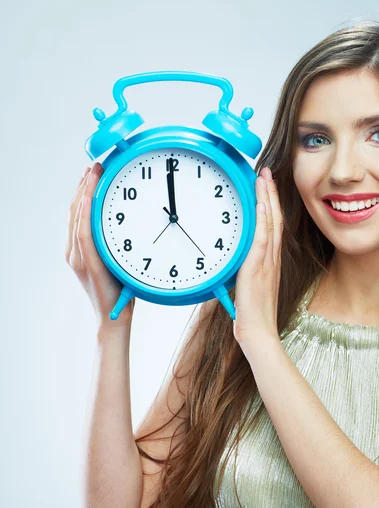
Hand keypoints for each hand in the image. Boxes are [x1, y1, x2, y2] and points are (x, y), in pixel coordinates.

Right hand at [65, 162, 134, 328]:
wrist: (115, 317)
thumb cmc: (123, 291)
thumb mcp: (125, 259)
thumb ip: (124, 241)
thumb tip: (148, 222)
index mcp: (82, 248)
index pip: (80, 211)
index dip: (84, 189)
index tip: (94, 171)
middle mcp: (74, 249)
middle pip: (75, 209)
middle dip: (84, 184)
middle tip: (95, 164)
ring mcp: (77, 255)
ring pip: (76, 216)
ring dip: (84, 191)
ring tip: (92, 172)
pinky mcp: (85, 262)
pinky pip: (82, 232)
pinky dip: (85, 212)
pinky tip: (90, 196)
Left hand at [233, 167, 282, 351]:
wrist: (259, 331)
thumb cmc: (255, 314)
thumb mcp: (251, 288)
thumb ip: (247, 272)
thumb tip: (238, 265)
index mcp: (270, 262)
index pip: (273, 227)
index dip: (271, 205)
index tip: (267, 187)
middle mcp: (272, 259)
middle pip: (275, 219)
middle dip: (271, 194)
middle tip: (267, 173)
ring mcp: (266, 263)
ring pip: (270, 225)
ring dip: (267, 200)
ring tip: (264, 179)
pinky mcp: (257, 268)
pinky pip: (262, 241)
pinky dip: (264, 222)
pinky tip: (263, 206)